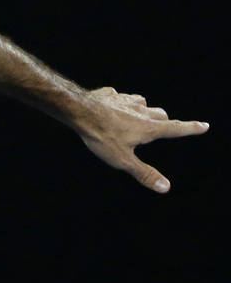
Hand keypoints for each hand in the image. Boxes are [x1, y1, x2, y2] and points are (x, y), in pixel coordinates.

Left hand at [76, 87, 208, 192]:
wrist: (80, 111)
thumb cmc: (102, 137)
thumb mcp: (123, 160)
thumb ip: (144, 173)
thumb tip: (166, 187)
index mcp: (148, 128)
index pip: (175, 129)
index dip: (190, 129)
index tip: (204, 126)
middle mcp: (142, 111)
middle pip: (161, 115)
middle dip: (164, 122)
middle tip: (163, 127)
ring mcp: (127, 100)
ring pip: (143, 104)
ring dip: (144, 111)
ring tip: (137, 118)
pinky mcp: (112, 95)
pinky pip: (122, 98)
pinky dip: (122, 103)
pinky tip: (113, 107)